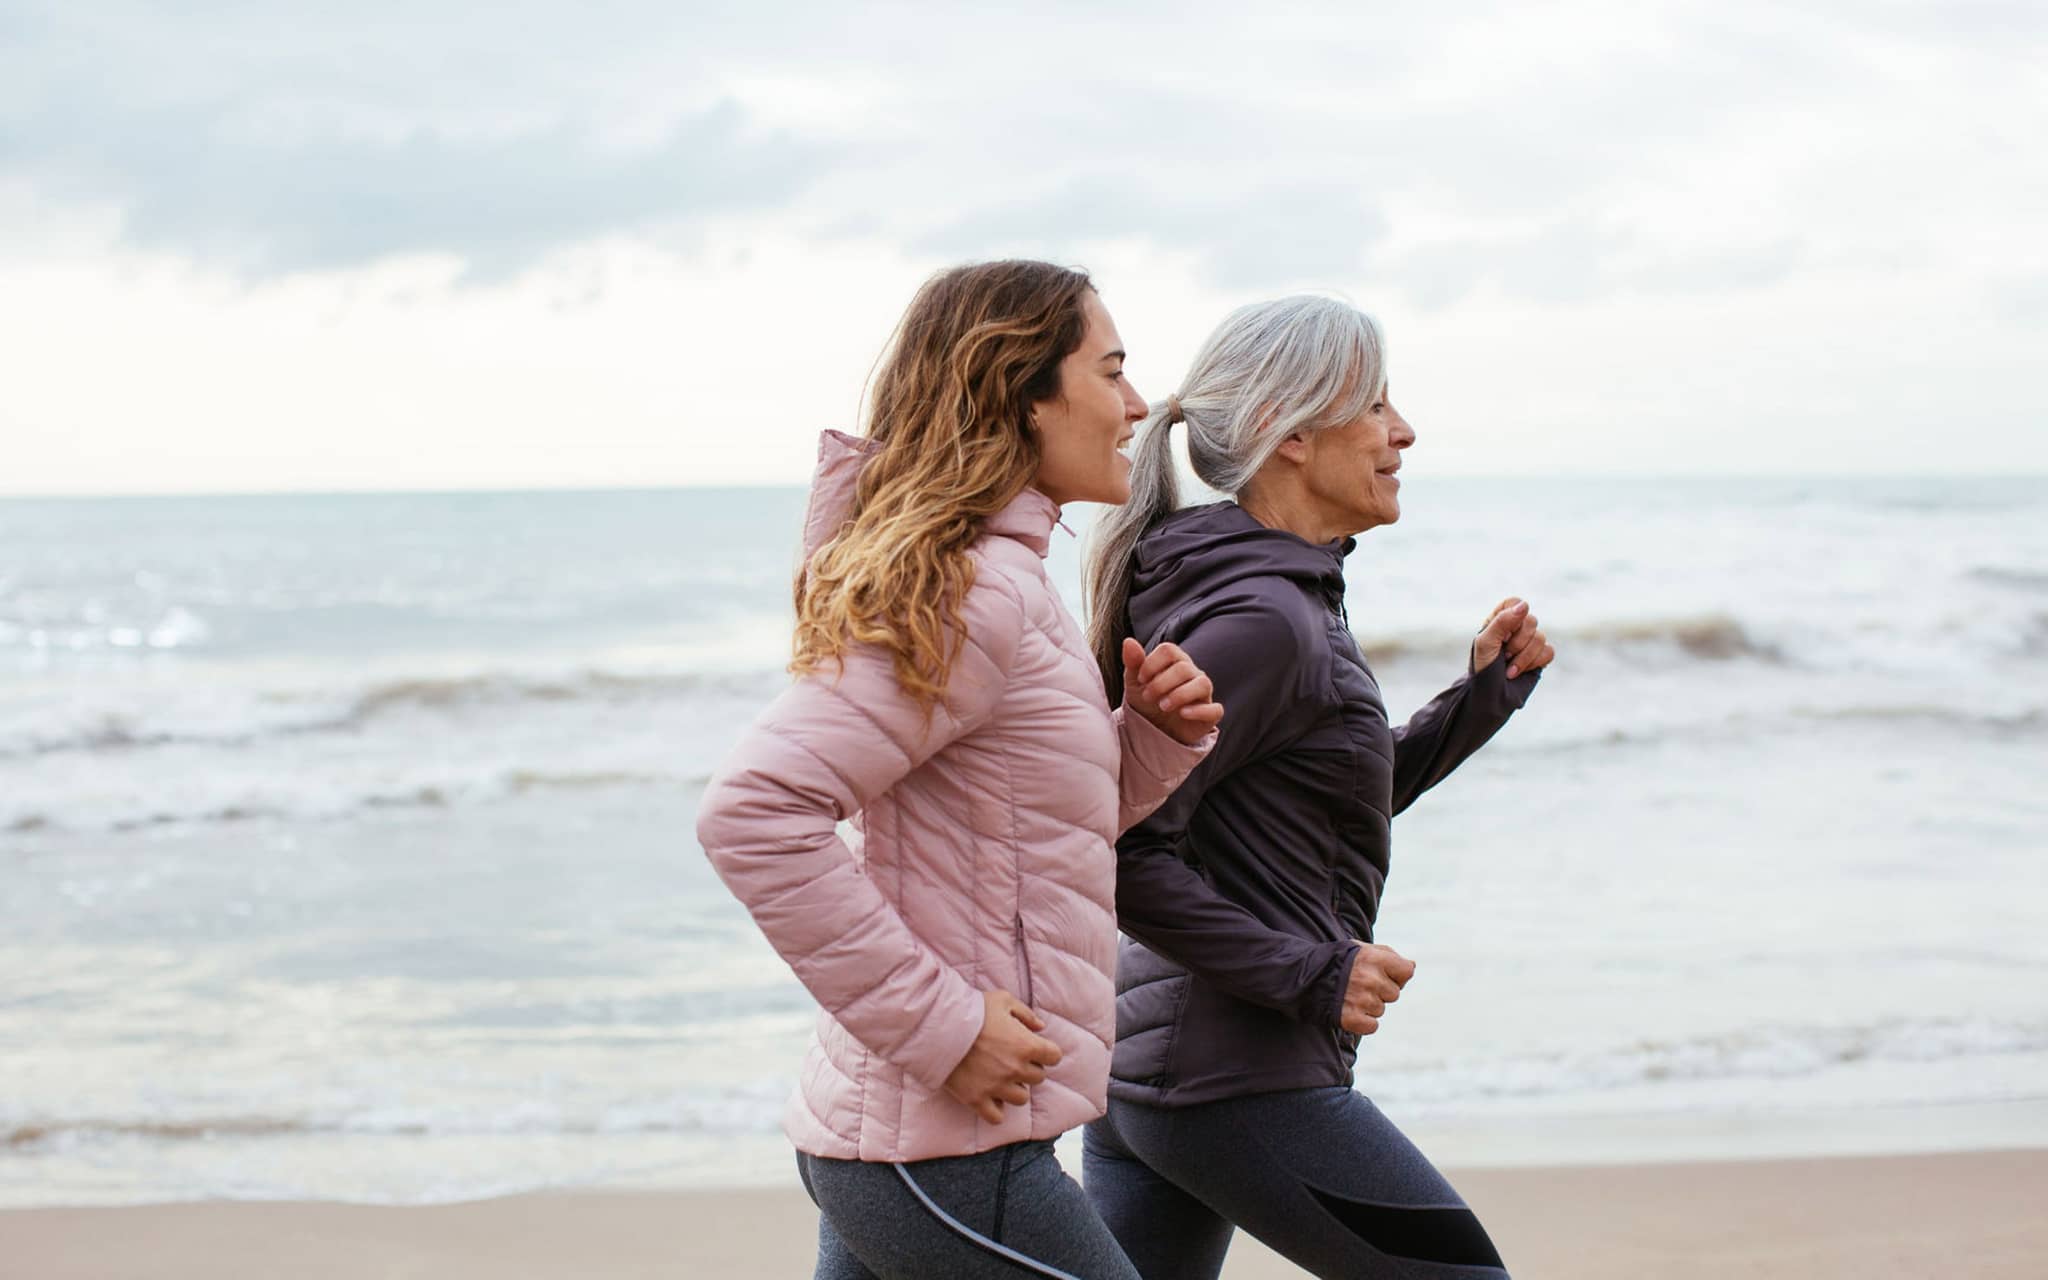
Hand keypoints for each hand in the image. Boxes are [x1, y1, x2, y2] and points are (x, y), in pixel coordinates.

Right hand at [943, 990, 1063, 1124]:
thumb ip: (1026, 1013)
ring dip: (1015, 1089)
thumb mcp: (1002, 1000)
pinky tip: (990, 1097)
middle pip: (1038, 1078)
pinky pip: (997, 1117)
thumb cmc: (972, 1010)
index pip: (1054, 1057)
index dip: (1047, 1052)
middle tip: (1013, 1060)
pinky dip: (996, 1109)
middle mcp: (1015, 1069)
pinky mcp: (977, 1099)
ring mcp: (997, 1087)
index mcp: (1026, 1045)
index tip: (1036, 1049)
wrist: (938, 1027)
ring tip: (1001, 1078)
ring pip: (1021, 1098)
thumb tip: (1041, 1027)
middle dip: (1029, 1069)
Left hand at [1122, 638, 1224, 745]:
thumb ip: (1133, 662)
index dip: (1152, 664)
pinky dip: (1199, 711)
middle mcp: (1193, 673)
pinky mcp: (1210, 715)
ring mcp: (1203, 694)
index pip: (1169, 650)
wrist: (1154, 729)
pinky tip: (1183, 713)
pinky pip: (1214, 709)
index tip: (1141, 680)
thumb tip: (1129, 641)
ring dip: (1180, 695)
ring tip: (1163, 706)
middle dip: (1161, 683)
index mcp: (1176, 661)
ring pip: (1202, 684)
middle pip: (1184, 668)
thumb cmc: (1147, 700)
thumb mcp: (1135, 683)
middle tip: (1147, 697)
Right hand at [1340, 943, 1415, 1035]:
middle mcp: (1370, 979)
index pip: (1406, 972)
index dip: (1397, 974)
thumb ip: (1388, 955)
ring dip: (1369, 1005)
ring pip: (1381, 1009)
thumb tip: (1413, 966)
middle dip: (1381, 990)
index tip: (1383, 974)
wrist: (1302, 976)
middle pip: (1394, 993)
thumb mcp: (1360, 949)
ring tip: (1350, 995)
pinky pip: (1372, 1026)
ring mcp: (1361, 1000)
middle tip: (1360, 985)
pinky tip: (1349, 1010)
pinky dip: (1363, 1022)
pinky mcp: (1352, 1019)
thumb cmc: (1337, 961)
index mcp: (1373, 958)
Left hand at [1471, 597, 1555, 679]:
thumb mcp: (1486, 643)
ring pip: (1541, 638)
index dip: (1513, 617)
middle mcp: (1516, 629)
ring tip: (1509, 668)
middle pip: (1531, 621)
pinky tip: (1520, 671)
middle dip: (1517, 643)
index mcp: (1499, 620)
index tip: (1503, 635)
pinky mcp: (1540, 657)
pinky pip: (1549, 652)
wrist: (1490, 696)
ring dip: (1523, 657)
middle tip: (1504, 655)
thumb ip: (1502, 622)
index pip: (1515, 603)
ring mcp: (1529, 643)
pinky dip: (1534, 663)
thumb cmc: (1483, 668)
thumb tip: (1525, 605)